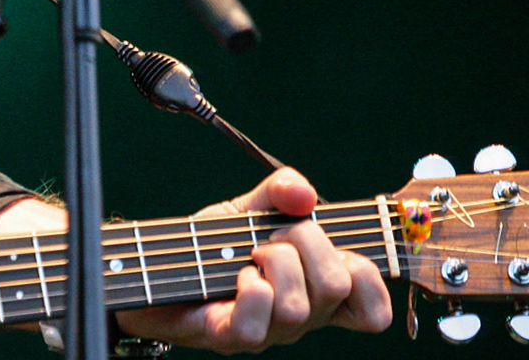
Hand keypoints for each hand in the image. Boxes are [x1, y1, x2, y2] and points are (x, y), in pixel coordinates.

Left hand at [116, 168, 391, 352]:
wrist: (155, 268)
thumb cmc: (211, 245)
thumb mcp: (250, 208)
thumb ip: (281, 190)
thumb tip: (304, 194)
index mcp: (315, 290)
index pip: (372, 311)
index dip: (369, 278)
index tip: (342, 247)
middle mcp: (301, 318)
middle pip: (337, 287)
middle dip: (308, 242)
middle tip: (274, 236)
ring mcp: (268, 332)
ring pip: (299, 306)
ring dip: (272, 262)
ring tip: (249, 254)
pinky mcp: (230, 337)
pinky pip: (256, 322)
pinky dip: (248, 288)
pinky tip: (235, 275)